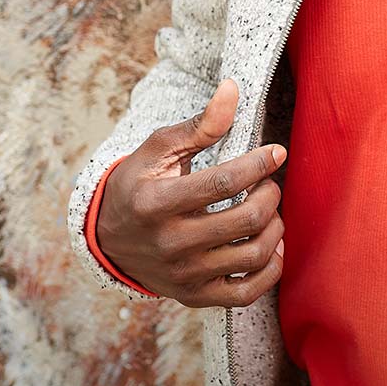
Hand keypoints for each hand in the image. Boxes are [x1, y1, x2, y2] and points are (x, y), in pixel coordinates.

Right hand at [96, 78, 287, 306]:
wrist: (109, 238)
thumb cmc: (140, 184)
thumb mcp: (159, 148)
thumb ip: (200, 123)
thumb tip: (232, 89)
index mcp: (157, 203)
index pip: (223, 183)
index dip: (259, 164)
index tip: (277, 152)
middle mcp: (170, 244)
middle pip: (246, 220)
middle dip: (270, 194)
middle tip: (269, 182)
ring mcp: (183, 275)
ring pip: (253, 255)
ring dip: (275, 227)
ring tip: (269, 210)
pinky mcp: (195, 296)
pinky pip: (247, 293)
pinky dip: (270, 269)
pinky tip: (270, 245)